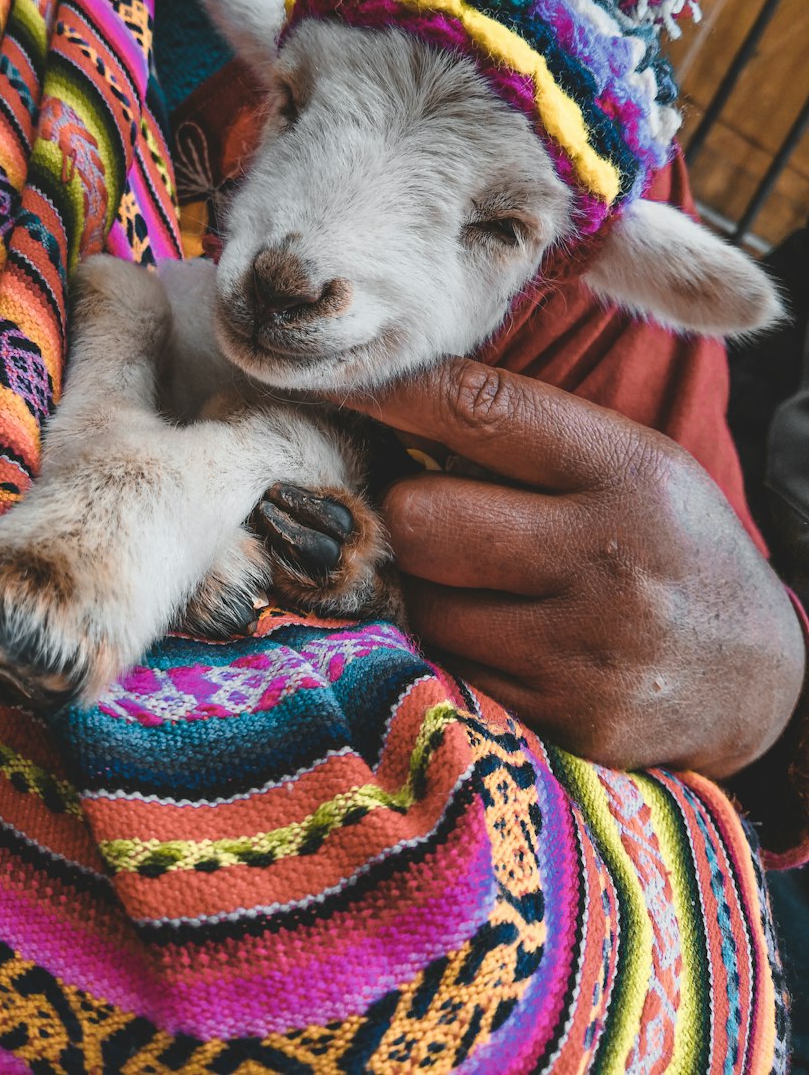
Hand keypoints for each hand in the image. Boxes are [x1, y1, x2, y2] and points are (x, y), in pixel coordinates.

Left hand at [339, 357, 805, 776]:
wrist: (761, 678)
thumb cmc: (674, 548)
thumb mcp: (634, 465)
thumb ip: (532, 437)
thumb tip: (394, 405)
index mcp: (624, 470)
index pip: (478, 409)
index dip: (392, 392)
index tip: (341, 383)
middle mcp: (605, 558)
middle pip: (419, 519)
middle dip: (406, 515)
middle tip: (433, 519)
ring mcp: (583, 650)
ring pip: (424, 604)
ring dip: (428, 590)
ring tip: (480, 586)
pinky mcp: (565, 720)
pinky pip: (452, 672)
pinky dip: (456, 652)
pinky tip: (503, 641)